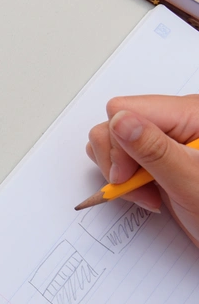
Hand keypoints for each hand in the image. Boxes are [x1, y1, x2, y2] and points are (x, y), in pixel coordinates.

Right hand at [86, 95, 198, 246]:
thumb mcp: (192, 184)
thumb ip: (155, 151)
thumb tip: (120, 121)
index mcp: (192, 114)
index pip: (125, 109)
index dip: (118, 143)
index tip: (127, 175)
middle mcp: (178, 121)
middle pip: (115, 122)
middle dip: (117, 160)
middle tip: (137, 188)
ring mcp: (168, 139)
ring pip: (113, 138)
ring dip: (119, 171)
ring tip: (147, 194)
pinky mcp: (160, 157)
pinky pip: (122, 155)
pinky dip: (125, 178)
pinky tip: (148, 193)